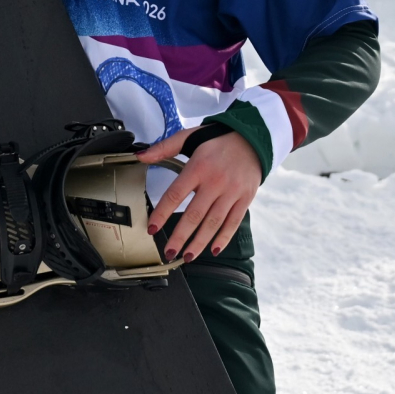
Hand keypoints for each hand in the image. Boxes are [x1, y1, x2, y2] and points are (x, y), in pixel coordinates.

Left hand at [140, 127, 260, 262]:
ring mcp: (232, 192)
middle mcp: (216, 182)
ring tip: (187, 256)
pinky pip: (233, 222)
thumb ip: (165, 147)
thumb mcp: (190, 137)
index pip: (176, 194)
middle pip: (195, 215)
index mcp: (199, 167)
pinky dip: (224, 238)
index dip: (162, 213)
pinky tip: (213, 249)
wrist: (253, 137)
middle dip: (180, 237)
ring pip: (213, 223)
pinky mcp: (245, 199)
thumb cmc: (218, 139)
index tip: (152, 228)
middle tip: (169, 252)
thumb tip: (141, 156)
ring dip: (199, 242)